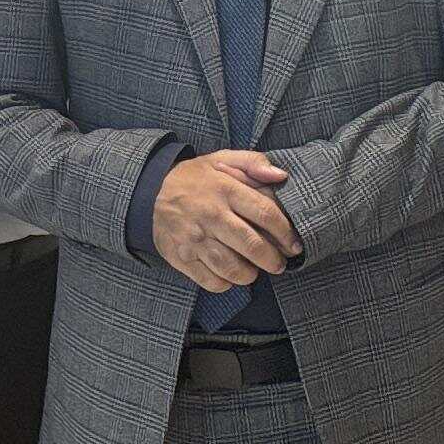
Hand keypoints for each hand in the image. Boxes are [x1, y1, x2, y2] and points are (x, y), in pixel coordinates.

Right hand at [151, 148, 300, 287]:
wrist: (150, 192)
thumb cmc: (195, 178)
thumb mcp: (222, 159)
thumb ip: (254, 162)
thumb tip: (281, 176)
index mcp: (225, 190)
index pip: (265, 214)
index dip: (286, 233)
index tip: (293, 244)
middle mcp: (211, 216)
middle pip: (252, 245)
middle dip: (273, 260)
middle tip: (279, 263)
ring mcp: (195, 239)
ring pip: (233, 268)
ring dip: (251, 274)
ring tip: (255, 270)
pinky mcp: (182, 258)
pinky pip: (211, 281)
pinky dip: (226, 284)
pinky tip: (230, 275)